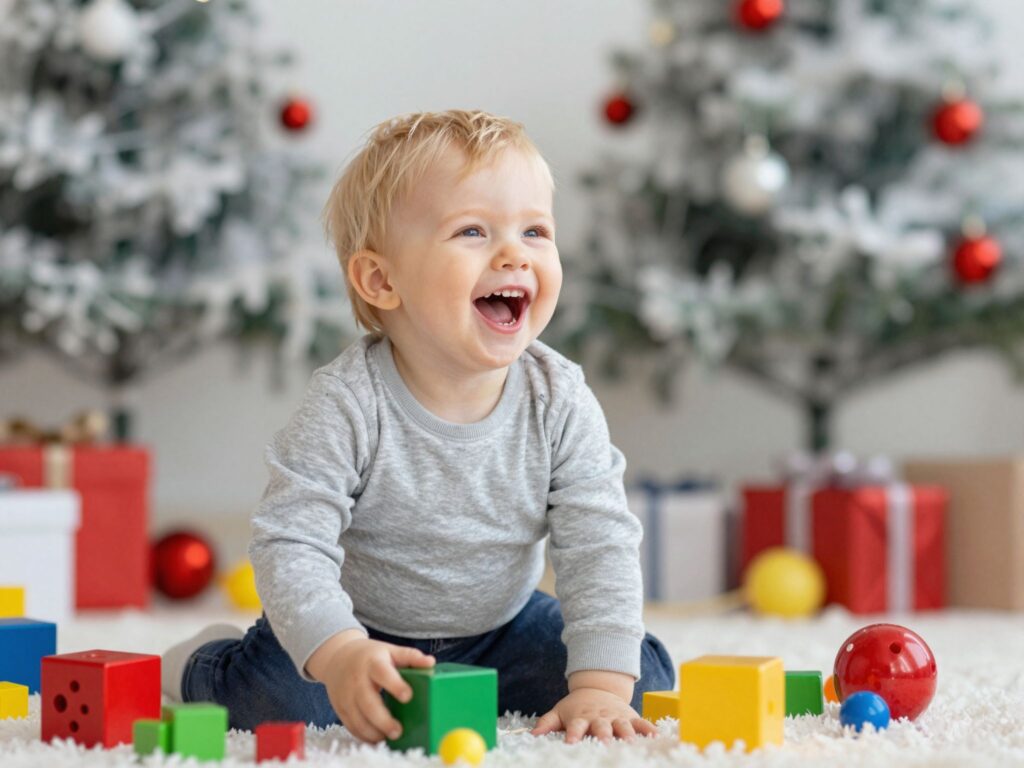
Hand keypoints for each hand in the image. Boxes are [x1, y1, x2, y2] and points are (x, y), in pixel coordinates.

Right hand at [307, 631, 434, 742]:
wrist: (338, 657)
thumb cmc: (370, 656)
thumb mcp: (390, 651)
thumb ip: (410, 657)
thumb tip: (431, 662)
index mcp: (372, 663)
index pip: (383, 673)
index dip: (395, 685)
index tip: (408, 696)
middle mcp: (357, 679)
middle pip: (368, 702)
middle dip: (383, 719)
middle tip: (398, 730)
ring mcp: (346, 695)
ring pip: (357, 718)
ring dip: (373, 731)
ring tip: (389, 737)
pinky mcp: (340, 707)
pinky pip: (351, 725)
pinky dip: (363, 735)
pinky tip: (377, 738)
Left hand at [530, 687, 656, 743]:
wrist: (598, 688)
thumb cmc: (577, 706)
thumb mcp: (559, 711)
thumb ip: (547, 723)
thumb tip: (531, 735)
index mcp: (581, 717)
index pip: (575, 726)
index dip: (573, 734)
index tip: (571, 742)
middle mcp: (599, 717)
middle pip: (601, 726)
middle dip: (603, 735)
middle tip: (605, 742)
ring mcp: (616, 716)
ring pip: (622, 725)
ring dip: (627, 733)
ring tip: (631, 742)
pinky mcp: (630, 717)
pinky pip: (641, 723)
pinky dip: (649, 729)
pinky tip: (656, 737)